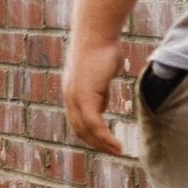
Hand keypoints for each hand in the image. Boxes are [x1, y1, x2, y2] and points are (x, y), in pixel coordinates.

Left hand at [62, 37, 125, 154]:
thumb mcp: (99, 77)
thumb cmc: (101, 50)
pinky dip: (105, 137)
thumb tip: (101, 105)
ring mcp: (75, 97)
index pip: (77, 121)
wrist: (96, 35)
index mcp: (72, 93)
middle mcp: (70, 97)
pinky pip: (94, 124)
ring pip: (87, 130)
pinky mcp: (85, 96)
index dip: (90, 135)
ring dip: (102, 144)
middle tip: (113, 152)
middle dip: (96, 143)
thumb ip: (98, 93)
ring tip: (118, 151)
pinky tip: (117, 144)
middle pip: (80, 129)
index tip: (104, 143)